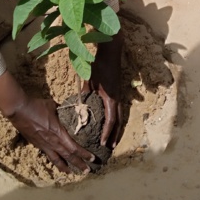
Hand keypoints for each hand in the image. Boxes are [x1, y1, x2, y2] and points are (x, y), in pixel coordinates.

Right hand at [0, 71, 94, 172]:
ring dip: (66, 167)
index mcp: (59, 133)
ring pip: (57, 159)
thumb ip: (63, 111)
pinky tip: (57, 164)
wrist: (19, 109)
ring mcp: (44, 145)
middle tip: (87, 171)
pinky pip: (49, 156)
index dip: (84, 154)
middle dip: (79, 164)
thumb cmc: (37, 106)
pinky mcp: (37, 144)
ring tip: (72, 173)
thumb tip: (70, 111)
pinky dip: (55, 161)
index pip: (74, 147)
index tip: (92, 158)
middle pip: (68, 156)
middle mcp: (52, 142)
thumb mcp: (54, 106)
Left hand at [84, 30, 123, 147]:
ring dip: (116, 128)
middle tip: (110, 147)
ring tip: (111, 139)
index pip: (111, 120)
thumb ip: (84, 93)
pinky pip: (119, 110)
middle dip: (114, 135)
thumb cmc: (99, 65)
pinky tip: (110, 123)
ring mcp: (119, 95)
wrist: (111, 52)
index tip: (102, 143)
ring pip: (120, 116)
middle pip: (119, 121)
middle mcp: (118, 99)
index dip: (107, 133)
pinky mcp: (118, 92)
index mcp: (111, 98)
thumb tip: (79, 106)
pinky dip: (116, 119)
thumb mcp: (89, 80)